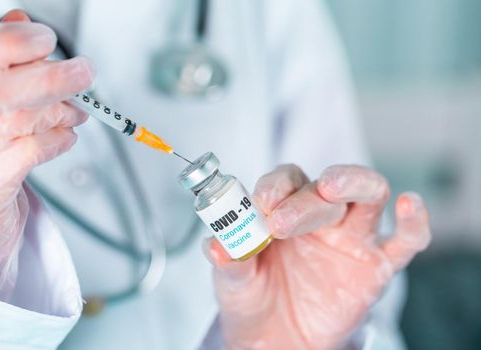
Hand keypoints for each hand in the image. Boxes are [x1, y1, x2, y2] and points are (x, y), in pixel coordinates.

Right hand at [0, 10, 93, 296]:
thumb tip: (22, 23)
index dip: (10, 42)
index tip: (46, 40)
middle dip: (50, 77)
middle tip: (84, 73)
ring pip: (20, 121)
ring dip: (62, 110)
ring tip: (78, 110)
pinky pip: (29, 155)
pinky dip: (58, 140)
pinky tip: (66, 136)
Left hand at [205, 164, 430, 348]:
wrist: (275, 338)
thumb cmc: (253, 299)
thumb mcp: (234, 280)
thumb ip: (229, 260)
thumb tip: (214, 245)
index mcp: (284, 209)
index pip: (286, 179)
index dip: (275, 186)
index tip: (261, 203)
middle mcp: (320, 215)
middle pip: (324, 188)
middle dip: (303, 200)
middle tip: (281, 222)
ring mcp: (351, 237)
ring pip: (368, 194)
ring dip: (354, 182)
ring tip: (332, 187)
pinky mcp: (376, 265)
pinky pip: (406, 240)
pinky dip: (414, 223)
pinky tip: (410, 206)